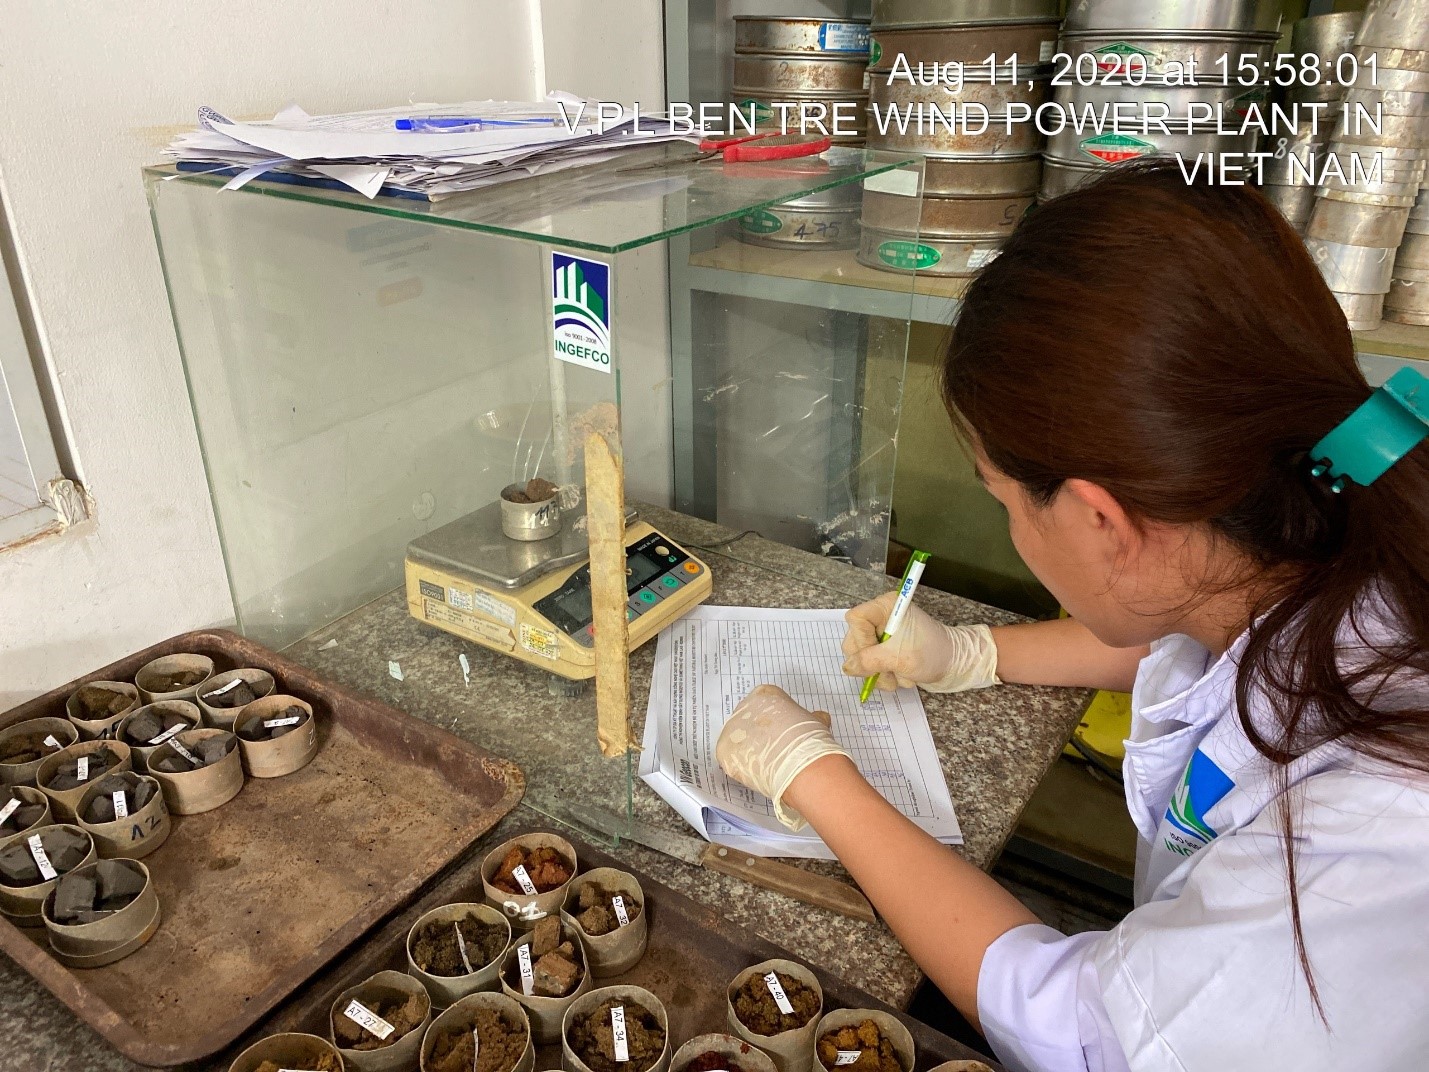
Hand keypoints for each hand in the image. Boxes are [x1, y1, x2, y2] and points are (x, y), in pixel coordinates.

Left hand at [716, 684, 849, 830]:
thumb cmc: (809, 741)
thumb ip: (810, 717)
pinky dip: (742, 768)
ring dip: (748, 751)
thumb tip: (819, 719)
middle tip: (772, 750)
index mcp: (765, 694)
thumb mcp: (815, 721)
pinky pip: (730, 760)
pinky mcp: (724, 751)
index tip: (780, 732)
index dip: (774, 721)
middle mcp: (745, 707)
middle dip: (758, 735)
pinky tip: (756, 773)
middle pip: (747, 720)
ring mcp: (731, 729)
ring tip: (766, 765)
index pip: (764, 704)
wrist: (800, 764)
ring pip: (737, 741)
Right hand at [841, 592, 1000, 692]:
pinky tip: (903, 675)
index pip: (855, 620)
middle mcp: (881, 618)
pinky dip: (887, 676)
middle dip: (872, 662)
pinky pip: (873, 666)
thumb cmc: (932, 653)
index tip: (877, 653)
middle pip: (855, 640)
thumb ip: (869, 661)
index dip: (861, 640)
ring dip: (882, 673)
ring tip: (902, 675)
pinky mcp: (887, 650)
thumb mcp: (898, 658)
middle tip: (889, 670)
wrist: (956, 665)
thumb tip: (848, 667)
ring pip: (863, 657)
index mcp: (886, 607)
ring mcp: (883, 636)